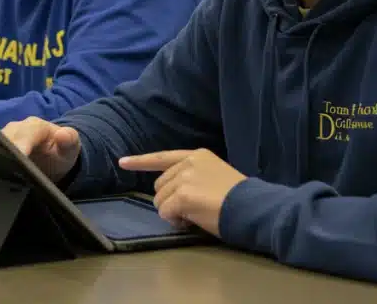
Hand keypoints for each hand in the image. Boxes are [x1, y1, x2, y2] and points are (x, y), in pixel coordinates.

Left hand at [119, 149, 246, 236]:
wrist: (253, 207)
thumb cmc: (238, 197)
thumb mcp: (214, 175)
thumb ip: (192, 178)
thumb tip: (173, 195)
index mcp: (197, 155)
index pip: (162, 157)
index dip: (140, 161)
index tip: (122, 162)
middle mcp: (188, 163)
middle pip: (159, 185)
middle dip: (169, 200)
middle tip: (190, 211)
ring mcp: (184, 178)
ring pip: (160, 200)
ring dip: (172, 212)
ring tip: (193, 216)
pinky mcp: (183, 196)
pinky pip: (166, 213)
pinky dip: (174, 221)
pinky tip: (191, 221)